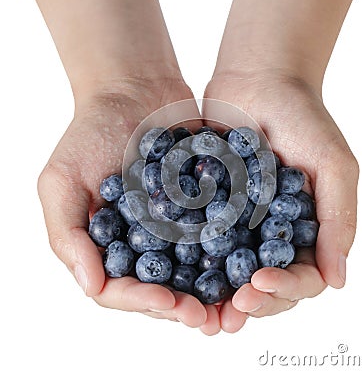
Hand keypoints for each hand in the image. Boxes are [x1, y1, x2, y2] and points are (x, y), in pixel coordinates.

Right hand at [37, 79, 221, 333]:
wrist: (134, 89)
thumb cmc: (91, 132)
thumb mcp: (61, 179)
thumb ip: (67, 233)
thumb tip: (91, 285)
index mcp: (108, 244)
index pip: (121, 288)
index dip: (143, 302)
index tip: (169, 305)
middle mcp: (144, 240)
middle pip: (163, 286)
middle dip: (186, 306)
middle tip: (210, 320)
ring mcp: (176, 223)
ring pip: (195, 267)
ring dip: (214, 289)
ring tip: (236, 305)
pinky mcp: (204, 202)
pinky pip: (219, 230)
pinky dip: (234, 248)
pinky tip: (253, 261)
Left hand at [204, 71, 358, 331]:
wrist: (259, 79)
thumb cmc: (304, 118)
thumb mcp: (334, 166)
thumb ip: (338, 221)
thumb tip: (338, 281)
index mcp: (306, 230)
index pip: (301, 276)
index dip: (284, 289)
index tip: (260, 286)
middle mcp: (271, 232)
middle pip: (263, 282)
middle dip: (249, 300)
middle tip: (229, 311)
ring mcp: (238, 221)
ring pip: (228, 269)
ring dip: (216, 293)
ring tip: (199, 311)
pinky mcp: (208, 205)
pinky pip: (198, 237)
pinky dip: (189, 258)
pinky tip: (174, 273)